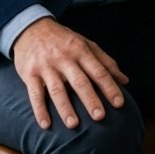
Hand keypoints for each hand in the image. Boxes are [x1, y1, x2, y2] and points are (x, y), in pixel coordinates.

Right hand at [11, 17, 127, 129]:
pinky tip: (46, 124)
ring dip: (65, 108)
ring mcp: (46, 66)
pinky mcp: (30, 74)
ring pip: (57, 90)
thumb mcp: (86, 44)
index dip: (110, 87)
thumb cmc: (64, 40)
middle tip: (100, 116)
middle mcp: (65, 59)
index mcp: (81, 51)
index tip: (119, 103)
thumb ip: (106, 62)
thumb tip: (124, 80)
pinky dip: (40, 110)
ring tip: (73, 125)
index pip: (99, 71)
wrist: (31, 28)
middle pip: (80, 81)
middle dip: (90, 99)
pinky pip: (35, 94)